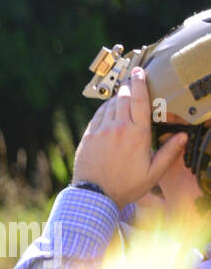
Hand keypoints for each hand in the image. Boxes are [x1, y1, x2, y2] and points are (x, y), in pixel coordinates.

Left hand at [73, 67, 187, 208]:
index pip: (141, 100)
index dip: (140, 82)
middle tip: (131, 79)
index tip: (140, 72)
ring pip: (109, 105)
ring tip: (122, 95)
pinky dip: (104, 109)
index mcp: (137, 134)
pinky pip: (96, 116)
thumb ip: (168, 153)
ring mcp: (101, 131)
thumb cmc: (125, 186)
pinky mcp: (88, 137)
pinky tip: (108, 110)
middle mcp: (118, 128)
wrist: (94, 196)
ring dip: (117, 97)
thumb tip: (182, 136)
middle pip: (124, 97)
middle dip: (128, 86)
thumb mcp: (153, 173)